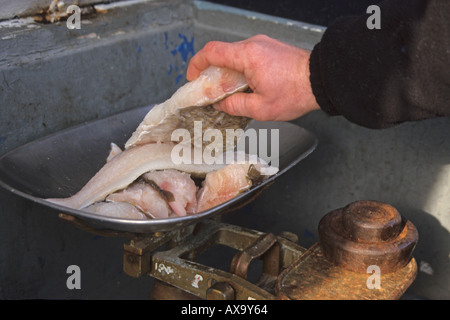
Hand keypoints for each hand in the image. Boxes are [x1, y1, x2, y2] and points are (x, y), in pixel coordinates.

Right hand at [186, 35, 319, 120]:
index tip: (192, 78)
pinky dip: (239, 70)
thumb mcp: (261, 108)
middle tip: (209, 92)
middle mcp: (253, 45)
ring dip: (226, 73)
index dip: (196, 64)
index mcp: (248, 56)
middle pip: (221, 54)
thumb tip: (221, 105)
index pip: (211, 52)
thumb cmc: (297, 92)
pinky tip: (243, 87)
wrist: (322, 80)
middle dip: (211, 73)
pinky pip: (246, 57)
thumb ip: (235, 106)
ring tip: (228, 93)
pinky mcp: (269, 49)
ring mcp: (262, 45)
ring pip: (234, 56)